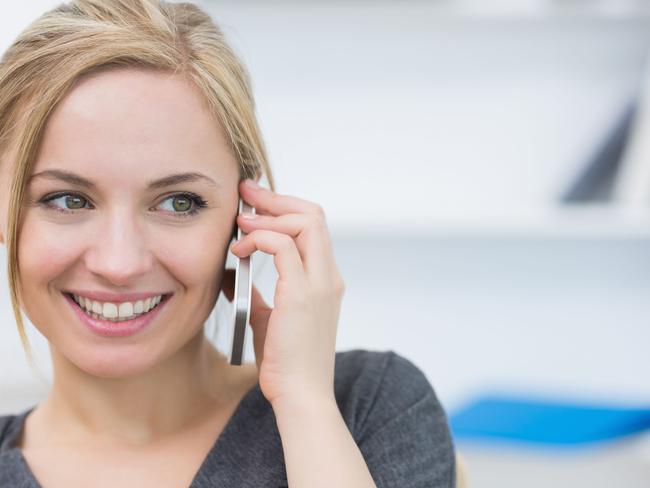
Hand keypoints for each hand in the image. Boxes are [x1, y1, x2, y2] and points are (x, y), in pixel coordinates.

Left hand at [224, 178, 344, 406]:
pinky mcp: (303, 294)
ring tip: (240, 226)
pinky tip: (240, 250)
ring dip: (267, 217)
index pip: (312, 225)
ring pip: (305, 222)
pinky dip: (260, 239)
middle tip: (246, 193)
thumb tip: (231, 271)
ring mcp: (320, 283)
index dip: (284, 208)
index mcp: (324, 279)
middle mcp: (328, 276)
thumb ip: (256, 292)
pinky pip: (285, 247)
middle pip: (313, 214)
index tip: (255, 203)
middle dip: (276, 199)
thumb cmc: (285, 361)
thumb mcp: (268, 317)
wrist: (301, 395)